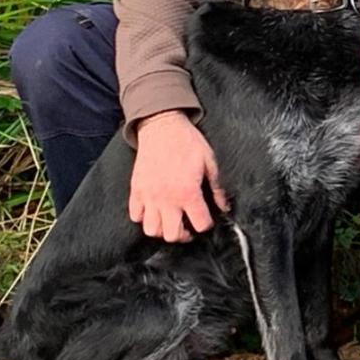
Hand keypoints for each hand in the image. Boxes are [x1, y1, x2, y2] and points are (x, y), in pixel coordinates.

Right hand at [128, 111, 228, 242]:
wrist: (162, 124)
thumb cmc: (187, 141)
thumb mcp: (209, 161)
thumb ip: (217, 187)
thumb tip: (223, 206)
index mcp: (188, 192)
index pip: (200, 224)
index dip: (206, 224)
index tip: (206, 219)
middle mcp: (167, 198)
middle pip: (172, 235)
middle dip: (183, 235)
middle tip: (187, 226)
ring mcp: (149, 196)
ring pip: (151, 230)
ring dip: (162, 229)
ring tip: (170, 220)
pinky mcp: (136, 190)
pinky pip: (135, 215)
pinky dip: (144, 217)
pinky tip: (154, 210)